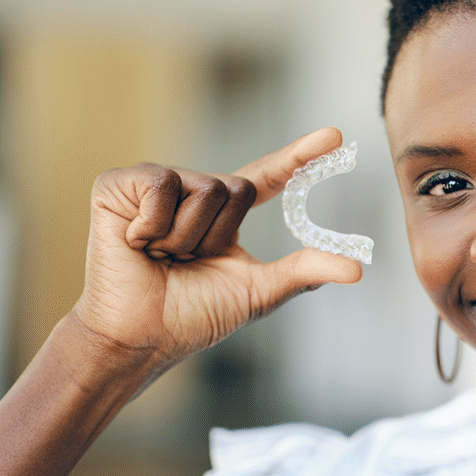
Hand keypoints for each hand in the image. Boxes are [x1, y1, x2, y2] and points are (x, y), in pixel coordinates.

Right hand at [71, 128, 361, 366]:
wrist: (140, 337)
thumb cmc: (193, 317)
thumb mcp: (258, 291)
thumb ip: (304, 271)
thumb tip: (357, 268)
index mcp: (224, 214)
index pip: (270, 177)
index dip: (301, 156)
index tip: (337, 137)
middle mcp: (193, 191)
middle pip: (236, 188)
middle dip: (217, 236)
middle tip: (187, 263)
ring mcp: (156, 185)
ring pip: (202, 189)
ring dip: (184, 238)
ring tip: (159, 257)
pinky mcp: (118, 185)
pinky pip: (160, 186)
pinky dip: (152, 226)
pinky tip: (135, 243)